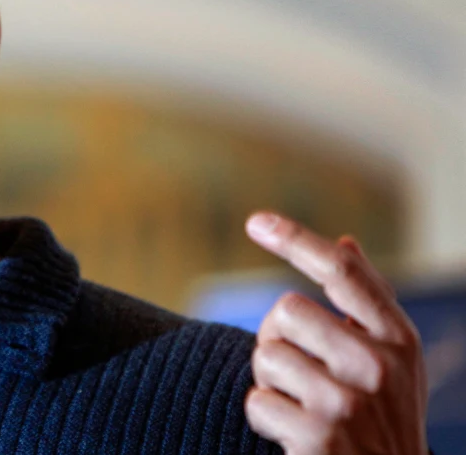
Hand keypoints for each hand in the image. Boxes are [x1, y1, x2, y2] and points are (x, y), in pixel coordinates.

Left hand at [242, 212, 428, 453]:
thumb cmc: (382, 420)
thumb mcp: (392, 362)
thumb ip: (367, 304)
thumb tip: (344, 241)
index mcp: (398, 339)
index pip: (343, 272)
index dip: (297, 240)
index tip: (256, 222)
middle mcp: (379, 365)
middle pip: (286, 310)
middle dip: (277, 338)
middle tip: (298, 374)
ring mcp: (350, 401)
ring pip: (265, 354)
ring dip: (269, 381)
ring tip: (300, 406)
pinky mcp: (319, 434)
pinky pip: (256, 401)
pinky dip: (264, 418)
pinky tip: (293, 435)